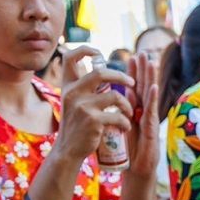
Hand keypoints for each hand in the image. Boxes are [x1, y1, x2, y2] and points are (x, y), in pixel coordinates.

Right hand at [54, 46, 136, 165]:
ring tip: (129, 113)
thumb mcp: (72, 102)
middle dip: (121, 76)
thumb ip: (82, 88)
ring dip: (127, 105)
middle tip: (132, 83)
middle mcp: (73, 93)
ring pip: (115, 95)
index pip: (69, 57)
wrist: (68, 150)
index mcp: (68, 86)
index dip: (84, 49)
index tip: (98, 52)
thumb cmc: (76, 125)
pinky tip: (125, 127)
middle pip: (100, 73)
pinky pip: (118, 116)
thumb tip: (97, 70)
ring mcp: (83, 106)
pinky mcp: (93, 121)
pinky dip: (125, 122)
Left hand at [124, 52, 160, 177]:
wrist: (136, 170)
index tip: (131, 56)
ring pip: (150, 95)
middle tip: (143, 52)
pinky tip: (153, 86)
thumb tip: (104, 103)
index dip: (133, 73)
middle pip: (144, 87)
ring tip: (151, 62)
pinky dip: (152, 99)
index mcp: (135, 111)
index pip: (134, 88)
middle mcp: (144, 113)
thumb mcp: (118, 128)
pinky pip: (151, 111)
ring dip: (151, 78)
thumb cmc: (128, 151)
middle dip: (143, 69)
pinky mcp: (151, 130)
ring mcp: (149, 120)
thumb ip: (115, 114)